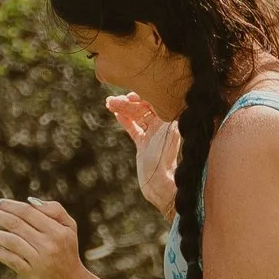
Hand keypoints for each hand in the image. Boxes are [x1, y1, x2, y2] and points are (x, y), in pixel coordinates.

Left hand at [0, 195, 87, 278]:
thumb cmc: (67, 252)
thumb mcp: (69, 228)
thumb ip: (55, 210)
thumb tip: (30, 200)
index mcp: (57, 230)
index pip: (28, 212)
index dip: (9, 205)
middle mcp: (48, 243)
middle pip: (16, 224)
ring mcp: (39, 259)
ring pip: (10, 241)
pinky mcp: (30, 274)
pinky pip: (10, 259)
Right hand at [106, 92, 179, 217]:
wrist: (158, 184)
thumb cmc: (164, 158)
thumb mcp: (167, 132)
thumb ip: (165, 113)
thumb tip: (166, 94)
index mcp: (170, 121)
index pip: (154, 101)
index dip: (140, 96)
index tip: (128, 96)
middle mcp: (162, 126)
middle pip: (143, 107)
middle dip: (127, 103)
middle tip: (112, 100)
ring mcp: (152, 136)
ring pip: (136, 117)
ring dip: (122, 109)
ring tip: (108, 104)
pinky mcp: (144, 145)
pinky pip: (134, 129)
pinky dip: (125, 121)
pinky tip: (115, 114)